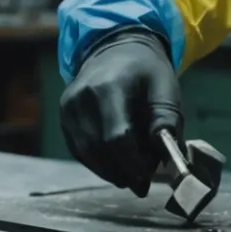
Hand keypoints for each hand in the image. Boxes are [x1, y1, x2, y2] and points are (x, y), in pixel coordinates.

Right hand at [60, 29, 180, 196]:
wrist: (115, 48)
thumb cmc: (145, 70)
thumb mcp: (165, 87)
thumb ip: (166, 120)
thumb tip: (166, 155)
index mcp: (108, 87)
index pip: (117, 137)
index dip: (133, 163)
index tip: (150, 175)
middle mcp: (81, 98)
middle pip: (99, 149)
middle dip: (123, 171)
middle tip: (143, 183)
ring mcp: (68, 108)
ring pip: (87, 154)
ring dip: (111, 171)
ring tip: (132, 178)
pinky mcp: (64, 118)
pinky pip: (79, 150)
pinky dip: (98, 164)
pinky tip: (116, 167)